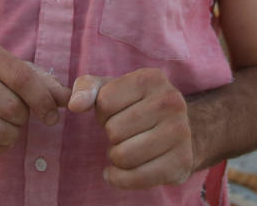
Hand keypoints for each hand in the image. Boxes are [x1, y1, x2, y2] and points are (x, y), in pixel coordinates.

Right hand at [0, 42, 70, 155]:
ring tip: (8, 128)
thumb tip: (72, 98)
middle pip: (12, 109)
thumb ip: (46, 84)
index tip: (51, 117)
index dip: (43, 102)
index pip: (23, 79)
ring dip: (11, 136)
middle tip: (19, 117)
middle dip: (23, 119)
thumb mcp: (17, 71)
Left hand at [69, 68, 194, 189]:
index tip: (116, 113)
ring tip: (127, 148)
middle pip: (114, 130)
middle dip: (111, 135)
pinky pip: (137, 178)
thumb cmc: (138, 106)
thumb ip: (87, 88)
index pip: (105, 101)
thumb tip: (74, 105)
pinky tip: (118, 172)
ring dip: (116, 156)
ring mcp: (180, 132)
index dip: (102, 112)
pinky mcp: (182, 162)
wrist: (182, 129)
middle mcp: (171, 102)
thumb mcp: (112, 89)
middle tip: (125, 133)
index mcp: (152, 78)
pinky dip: (120, 179)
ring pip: (123, 156)